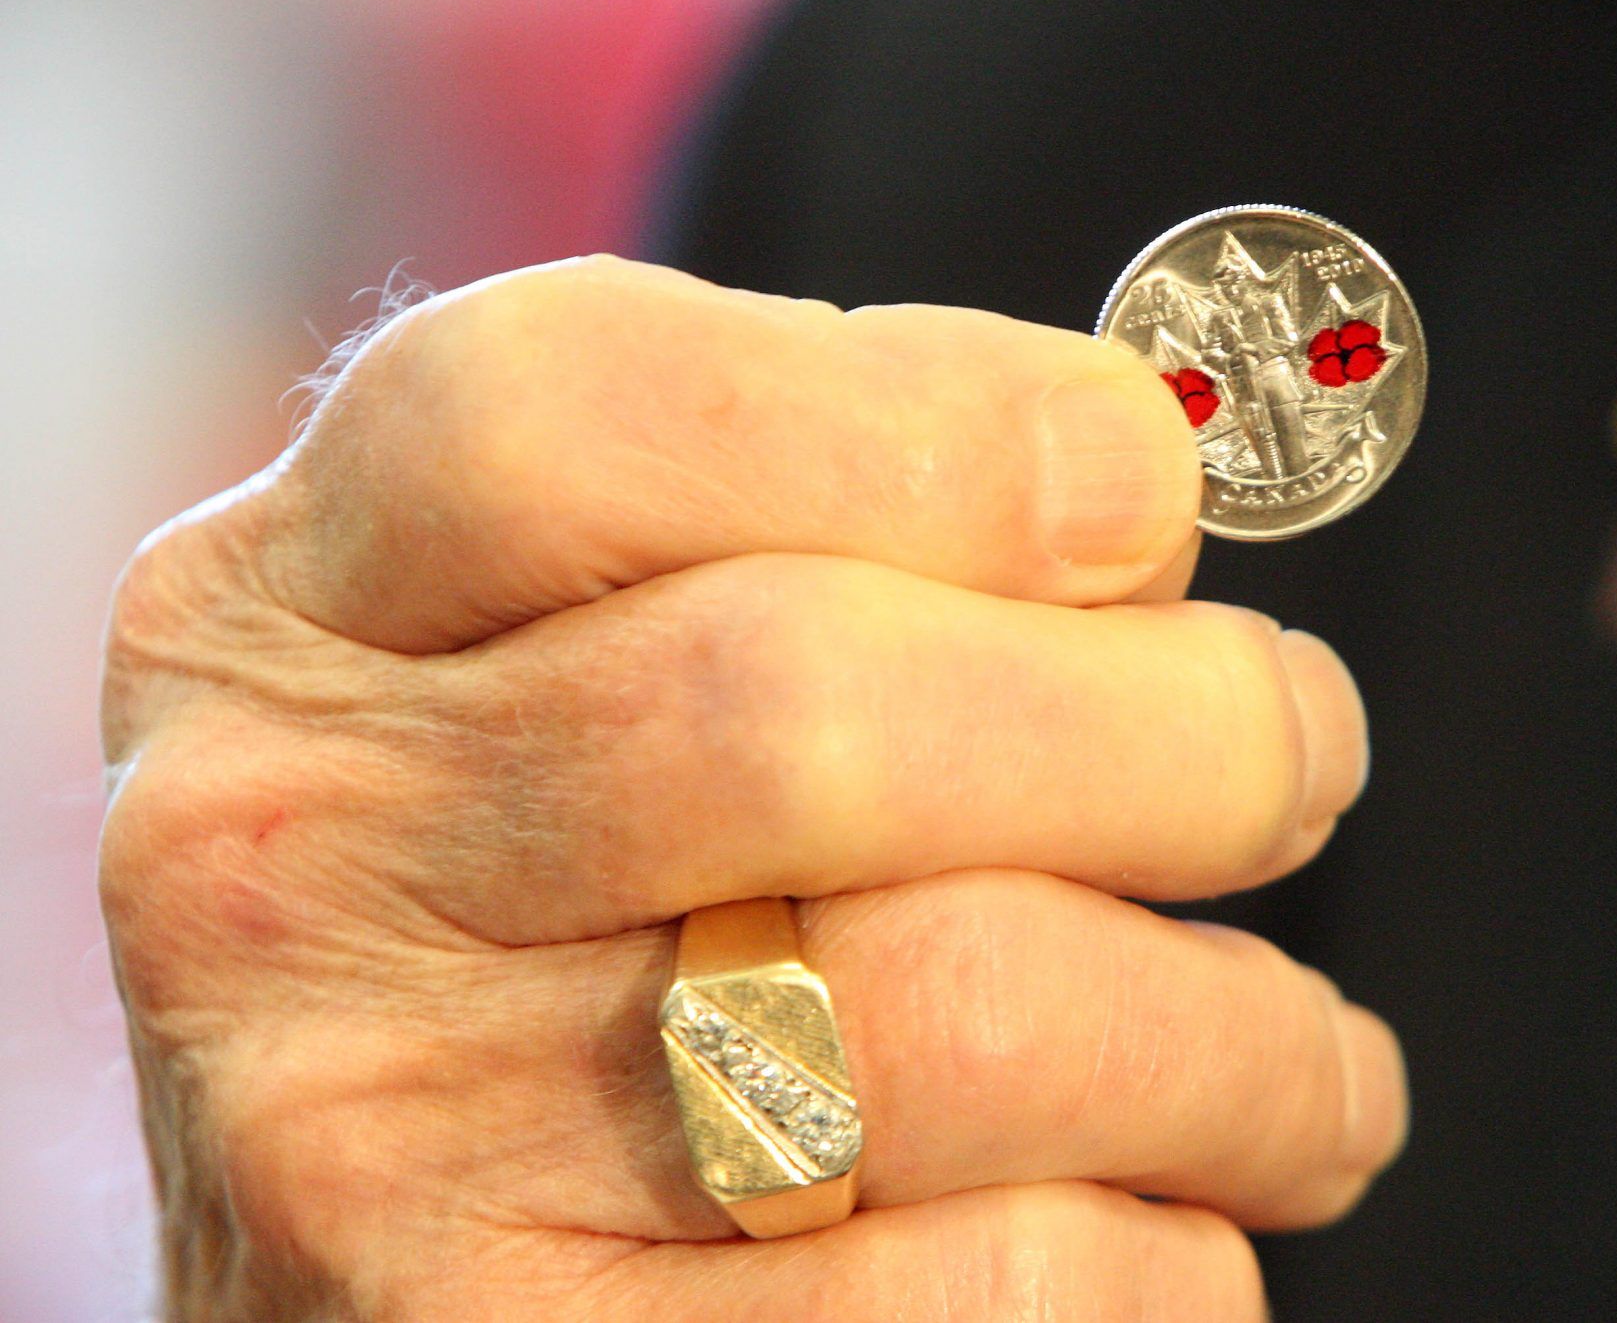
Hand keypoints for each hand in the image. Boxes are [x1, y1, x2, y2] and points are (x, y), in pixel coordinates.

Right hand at [99, 256, 1402, 1319]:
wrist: (394, 1287)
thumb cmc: (580, 927)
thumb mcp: (583, 665)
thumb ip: (817, 528)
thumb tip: (1136, 476)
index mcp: (294, 612)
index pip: (575, 408)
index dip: (934, 420)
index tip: (1150, 491)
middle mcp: (290, 868)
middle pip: (804, 705)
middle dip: (1172, 728)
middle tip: (1301, 754)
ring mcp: (383, 1159)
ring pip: (960, 1014)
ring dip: (1239, 1033)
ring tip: (1301, 1061)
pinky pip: (1005, 1291)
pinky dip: (1174, 1251)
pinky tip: (1170, 1223)